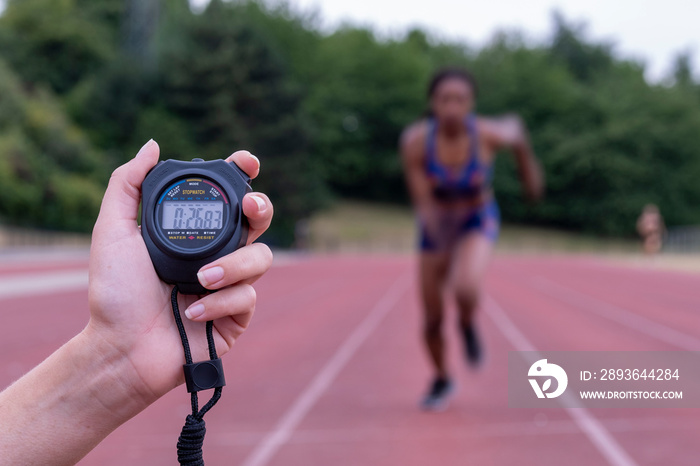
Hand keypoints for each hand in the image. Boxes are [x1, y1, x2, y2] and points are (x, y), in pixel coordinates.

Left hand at [86, 140, 272, 404]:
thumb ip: (128, 185)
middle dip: (261, 208)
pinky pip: (248, 296)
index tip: (246, 162)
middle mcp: (216, 253)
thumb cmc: (114, 293)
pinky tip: (192, 312)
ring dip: (232, 266)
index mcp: (192, 231)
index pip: (225, 196)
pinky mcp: (237, 315)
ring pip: (261, 258)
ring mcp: (229, 284)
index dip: (242, 174)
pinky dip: (220, 301)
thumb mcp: (113, 232)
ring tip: (198, 280)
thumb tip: (152, 145)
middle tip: (249, 206)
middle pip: (258, 221)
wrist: (121, 349)